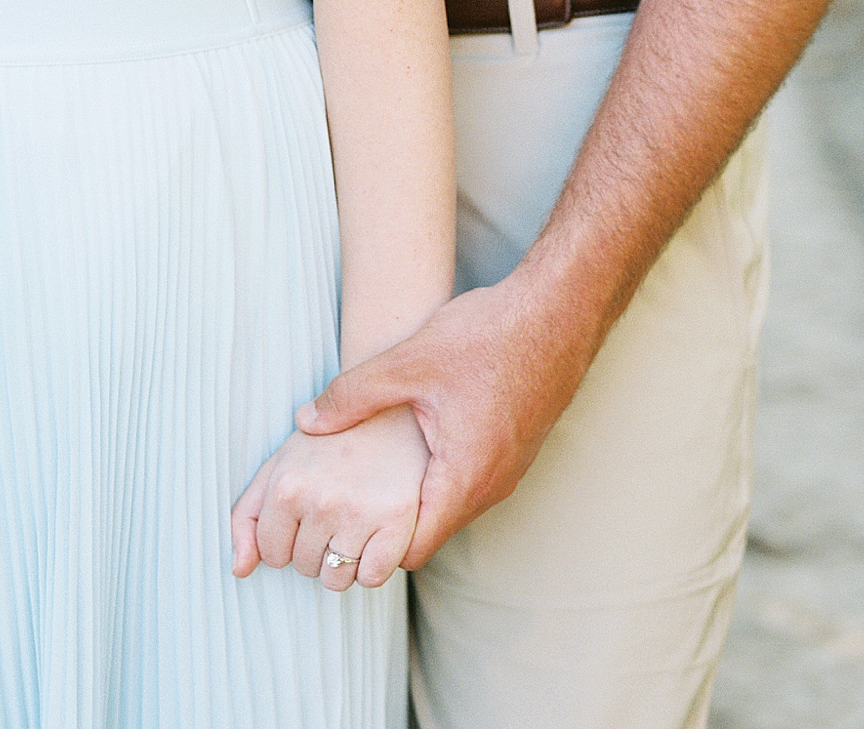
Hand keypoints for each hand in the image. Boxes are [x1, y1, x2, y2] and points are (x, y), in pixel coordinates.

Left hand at [229, 404, 426, 591]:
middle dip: (317, 549)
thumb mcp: (281, 465)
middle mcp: (321, 500)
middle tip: (336, 510)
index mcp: (287, 486)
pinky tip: (377, 535)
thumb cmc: (333, 443)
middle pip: (305, 568)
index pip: (272, 555)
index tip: (305, 515)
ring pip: (338, 580)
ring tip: (356, 523)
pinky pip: (372, 578)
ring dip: (345, 562)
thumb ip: (248, 516)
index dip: (288, 541)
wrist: (395, 415)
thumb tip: (239, 569)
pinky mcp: (397, 519)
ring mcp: (359, 511)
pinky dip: (374, 567)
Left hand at [294, 277, 598, 569]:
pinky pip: (470, 484)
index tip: (339, 523)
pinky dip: (439, 478)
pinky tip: (415, 442)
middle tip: (346, 500)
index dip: (369, 547)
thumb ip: (351, 397)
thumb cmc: (488, 336)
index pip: (410, 551)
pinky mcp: (515, 452)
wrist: (558, 312)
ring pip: (450, 509)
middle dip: (386, 526)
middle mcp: (492, 486)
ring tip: (374, 472)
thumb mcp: (407, 363)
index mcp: (464, 477)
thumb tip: (305, 423)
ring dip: (414, 499)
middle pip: (429, 534)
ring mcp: (509, 471)